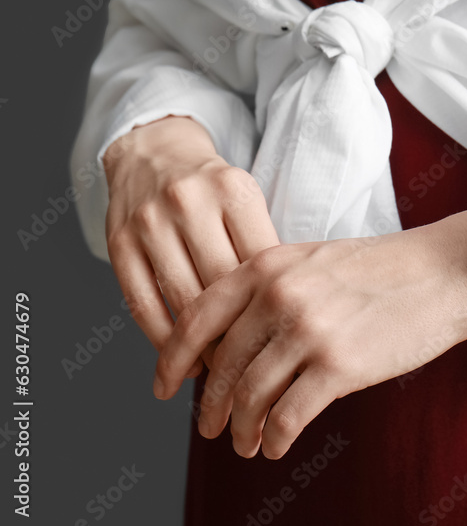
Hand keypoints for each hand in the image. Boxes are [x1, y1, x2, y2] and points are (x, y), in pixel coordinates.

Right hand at [103, 115, 279, 373]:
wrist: (155, 154)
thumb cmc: (215, 191)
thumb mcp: (248, 203)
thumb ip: (266, 251)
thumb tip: (289, 319)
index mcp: (233, 190)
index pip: (260, 265)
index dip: (273, 310)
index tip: (285, 342)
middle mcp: (190, 201)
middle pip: (222, 287)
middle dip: (241, 334)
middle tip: (257, 365)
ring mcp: (149, 222)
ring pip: (183, 301)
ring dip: (204, 346)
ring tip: (224, 370)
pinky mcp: (119, 243)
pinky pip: (143, 305)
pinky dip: (165, 341)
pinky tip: (184, 361)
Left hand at [153, 208, 466, 458]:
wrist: (446, 271)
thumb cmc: (388, 268)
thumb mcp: (316, 262)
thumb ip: (272, 290)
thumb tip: (237, 343)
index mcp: (268, 266)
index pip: (198, 317)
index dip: (173, 358)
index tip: (165, 385)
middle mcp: (279, 296)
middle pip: (222, 366)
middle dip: (210, 406)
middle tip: (208, 427)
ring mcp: (308, 330)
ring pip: (250, 396)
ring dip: (241, 430)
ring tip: (245, 444)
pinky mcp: (339, 365)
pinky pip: (288, 416)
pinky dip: (275, 438)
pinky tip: (276, 446)